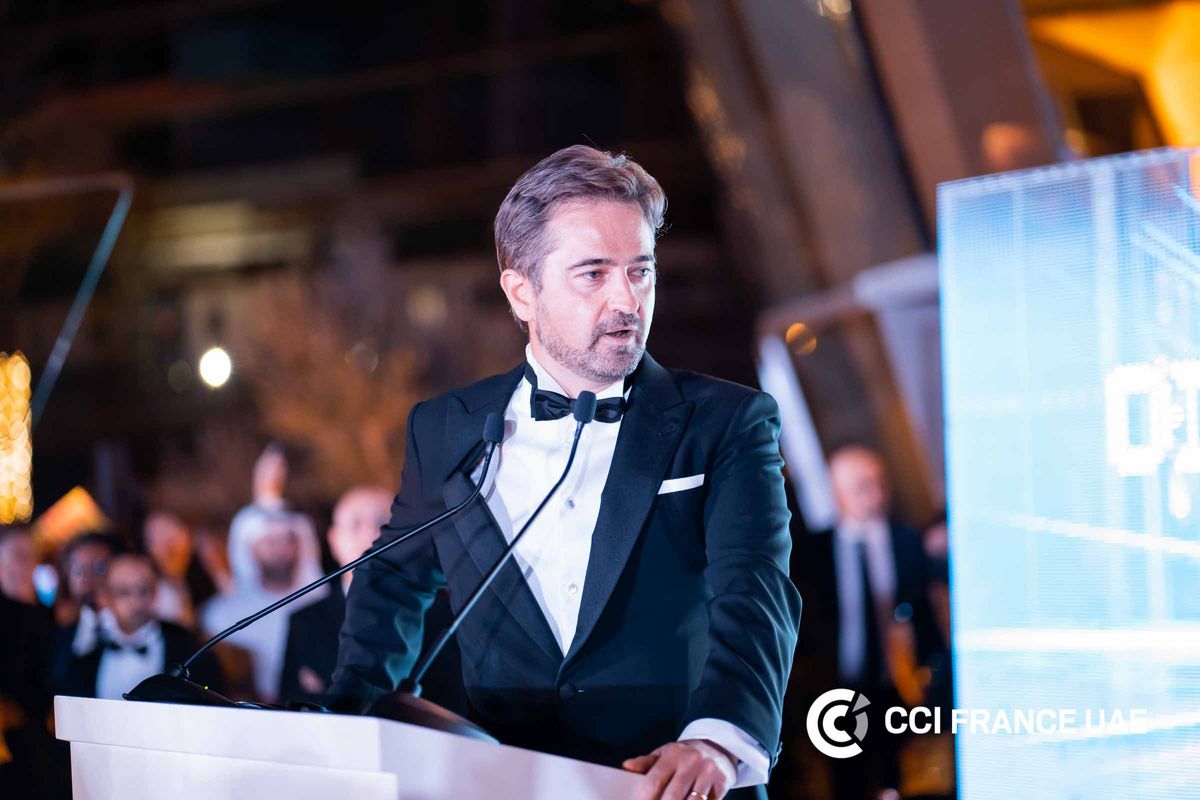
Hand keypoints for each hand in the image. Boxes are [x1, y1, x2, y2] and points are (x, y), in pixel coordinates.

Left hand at [622, 739, 736, 799]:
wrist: (717, 748)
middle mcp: (691, 762)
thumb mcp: (665, 753)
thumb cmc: (684, 755)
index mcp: (673, 754)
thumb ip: (645, 763)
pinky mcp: (721, 785)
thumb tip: (626, 766)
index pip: (654, 781)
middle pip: (672, 796)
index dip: (644, 799)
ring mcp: (707, 774)